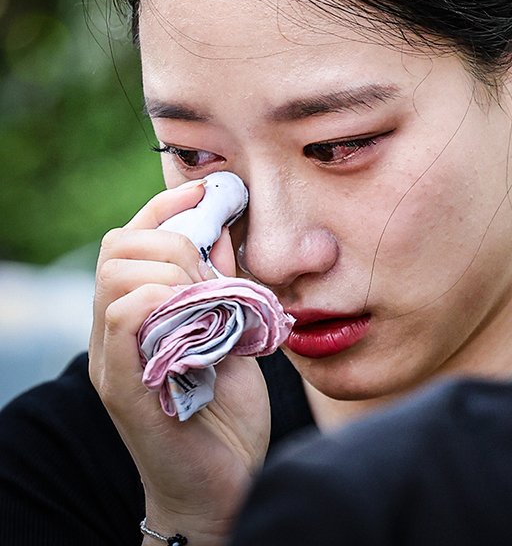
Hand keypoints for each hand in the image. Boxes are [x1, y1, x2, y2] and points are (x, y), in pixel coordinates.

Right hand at [89, 182, 270, 543]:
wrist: (224, 486)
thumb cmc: (226, 413)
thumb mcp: (231, 331)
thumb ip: (221, 282)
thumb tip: (223, 225)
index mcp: (139, 315)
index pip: (130, 239)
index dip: (165, 207)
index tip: (212, 189)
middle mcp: (115, 334)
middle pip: (117, 248)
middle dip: (173, 239)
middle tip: (216, 272)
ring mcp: (116, 361)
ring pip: (118, 277)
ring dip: (173, 271)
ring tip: (212, 301)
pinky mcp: (127, 390)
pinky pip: (122, 322)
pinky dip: (157, 302)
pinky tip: (194, 311)